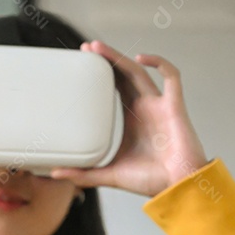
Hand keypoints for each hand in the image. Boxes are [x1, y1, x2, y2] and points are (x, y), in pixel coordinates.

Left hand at [50, 41, 208, 197]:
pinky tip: (140, 58)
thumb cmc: (151, 180)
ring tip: (98, 47)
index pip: (114, 87)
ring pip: (139, 71)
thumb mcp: (110, 174)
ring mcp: (160, 104)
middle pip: (124, 74)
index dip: (101, 73)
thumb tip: (55, 173)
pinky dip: (159, 63)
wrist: (179, 187)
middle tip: (86, 48)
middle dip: (107, 59)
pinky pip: (171, 76)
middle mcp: (145, 107)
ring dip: (120, 57)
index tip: (82, 63)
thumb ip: (84, 173)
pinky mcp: (175, 106)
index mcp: (132, 118)